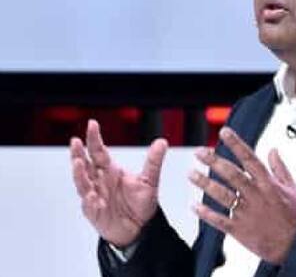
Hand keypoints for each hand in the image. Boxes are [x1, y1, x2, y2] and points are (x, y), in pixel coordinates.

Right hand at [70, 119, 167, 246]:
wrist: (140, 228)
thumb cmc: (140, 203)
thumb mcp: (150, 180)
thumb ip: (153, 161)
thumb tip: (162, 141)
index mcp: (110, 170)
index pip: (98, 151)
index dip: (94, 138)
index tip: (92, 124)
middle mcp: (99, 181)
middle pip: (84, 165)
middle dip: (78, 153)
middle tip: (75, 142)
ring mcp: (94, 196)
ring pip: (82, 183)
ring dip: (79, 174)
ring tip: (78, 163)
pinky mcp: (95, 213)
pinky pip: (90, 206)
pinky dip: (90, 201)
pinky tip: (92, 196)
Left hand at [189, 127, 295, 264]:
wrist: (294, 246)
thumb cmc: (293, 216)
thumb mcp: (292, 188)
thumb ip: (280, 168)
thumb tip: (273, 149)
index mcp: (268, 184)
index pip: (250, 159)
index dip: (237, 144)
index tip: (224, 132)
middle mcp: (256, 196)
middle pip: (232, 175)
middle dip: (214, 162)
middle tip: (199, 152)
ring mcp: (247, 213)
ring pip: (223, 196)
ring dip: (206, 184)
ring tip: (191, 173)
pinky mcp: (240, 230)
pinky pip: (220, 221)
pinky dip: (206, 213)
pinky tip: (194, 206)